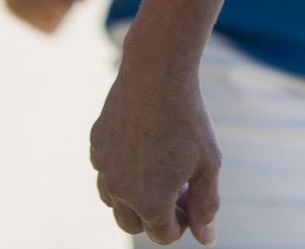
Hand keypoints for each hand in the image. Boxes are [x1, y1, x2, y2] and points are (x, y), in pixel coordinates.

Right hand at [91, 47, 220, 244]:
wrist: (157, 73)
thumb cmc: (188, 120)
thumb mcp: (208, 165)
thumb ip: (206, 206)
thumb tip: (206, 238)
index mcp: (149, 201)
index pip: (163, 235)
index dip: (182, 223)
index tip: (192, 199)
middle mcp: (119, 191)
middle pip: (133, 225)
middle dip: (156, 215)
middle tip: (178, 188)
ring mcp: (102, 167)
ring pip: (113, 200)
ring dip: (134, 196)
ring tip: (159, 169)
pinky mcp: (95, 144)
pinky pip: (105, 170)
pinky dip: (121, 169)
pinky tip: (143, 145)